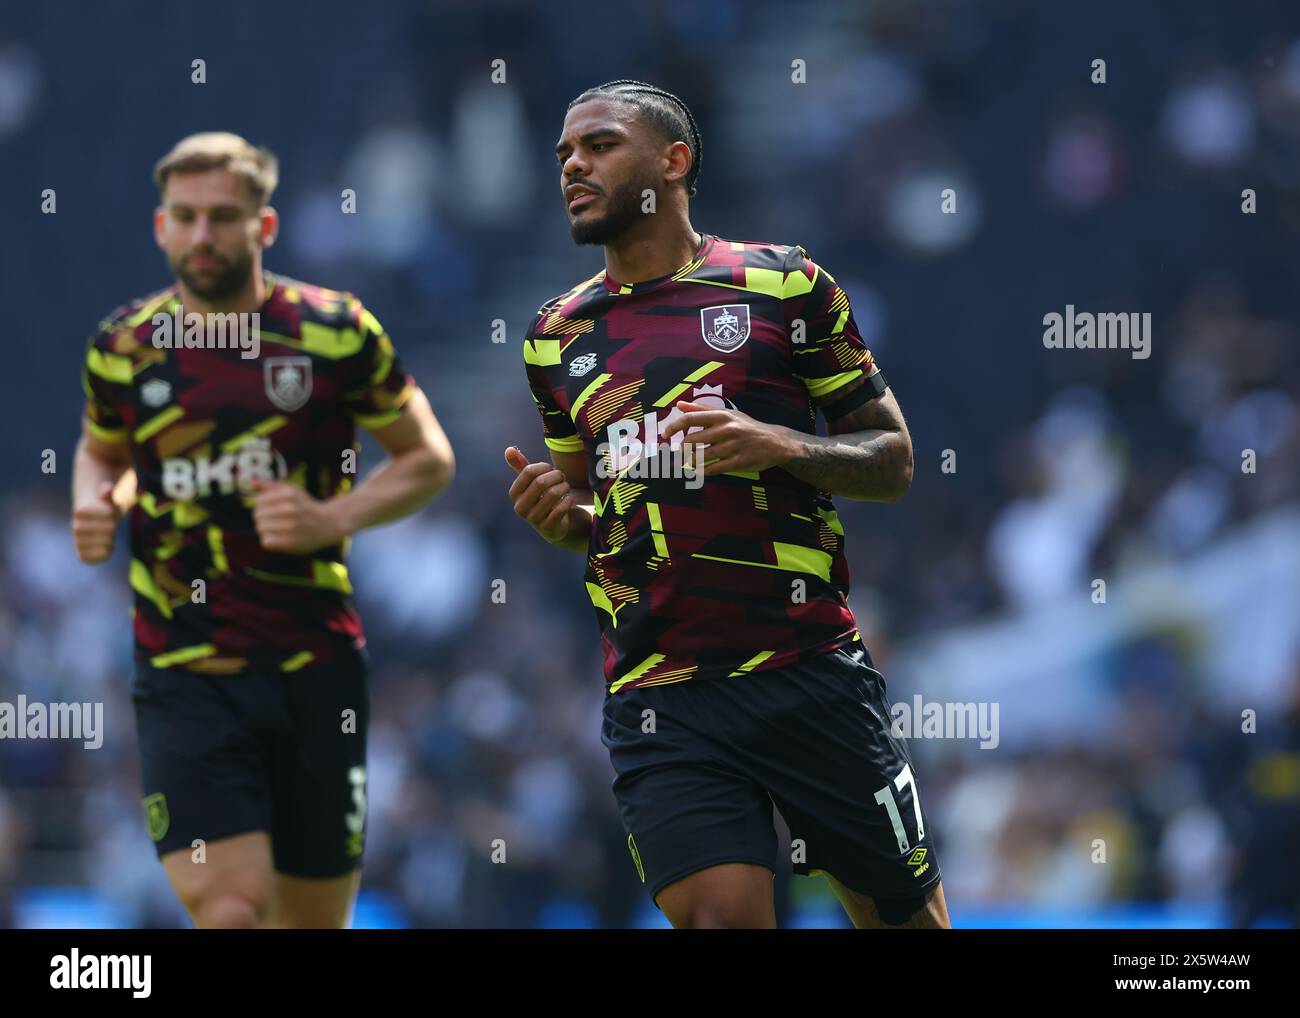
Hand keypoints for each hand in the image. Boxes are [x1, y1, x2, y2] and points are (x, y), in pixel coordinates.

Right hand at [72, 480, 121, 563]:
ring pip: (109, 542)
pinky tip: (104, 546)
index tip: (107, 512)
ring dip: (112, 538)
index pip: (110, 513)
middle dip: (114, 526)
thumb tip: (108, 487)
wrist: (93, 525)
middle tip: (107, 525)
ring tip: (104, 534)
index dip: (114, 513)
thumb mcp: (107, 499)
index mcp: (79, 510)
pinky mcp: (82, 556)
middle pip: (111, 528)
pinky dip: (109, 551)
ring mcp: (77, 542)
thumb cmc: (104, 509)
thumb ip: (107, 493)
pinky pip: (104, 556)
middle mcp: (75, 526)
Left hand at [249, 478, 344, 553]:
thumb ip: (270, 485)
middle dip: (262, 518)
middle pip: (258, 515)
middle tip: (271, 520)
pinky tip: (277, 537)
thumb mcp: (291, 490)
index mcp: (289, 494)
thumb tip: (251, 482)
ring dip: (265, 529)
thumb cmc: (305, 506)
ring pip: (261, 529)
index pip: (258, 502)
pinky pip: (266, 542)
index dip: (261, 506)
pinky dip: (269, 540)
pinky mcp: (292, 542)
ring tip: (275, 529)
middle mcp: (291, 509)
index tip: (269, 509)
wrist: (328, 524)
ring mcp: (292, 526)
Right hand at [505, 446, 575, 543]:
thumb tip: (509, 449)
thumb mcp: (530, 482)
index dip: (544, 467)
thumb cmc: (541, 498)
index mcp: (514, 493)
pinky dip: (569, 500)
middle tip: (562, 476)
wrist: (552, 525)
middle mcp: (520, 507)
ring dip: (564, 486)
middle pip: (541, 482)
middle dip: (556, 475)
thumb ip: (520, 465)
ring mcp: (533, 519)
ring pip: (553, 494)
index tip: (551, 469)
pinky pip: (561, 508)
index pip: (528, 472)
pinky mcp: (548, 527)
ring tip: (566, 486)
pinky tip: (568, 499)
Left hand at [659, 400, 800, 475]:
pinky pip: (713, 469)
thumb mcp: (728, 414)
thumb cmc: (747, 427)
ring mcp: (733, 447)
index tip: (665, 434)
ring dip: (691, 461)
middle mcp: (727, 429)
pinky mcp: (738, 462)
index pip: (691, 418)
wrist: (776, 442)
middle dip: (682, 449)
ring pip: (701, 457)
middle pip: (692, 440)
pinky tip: (701, 470)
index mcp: (722, 416)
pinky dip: (704, 471)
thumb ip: (702, 410)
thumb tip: (679, 405)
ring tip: (690, 461)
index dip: (674, 426)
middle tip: (681, 453)